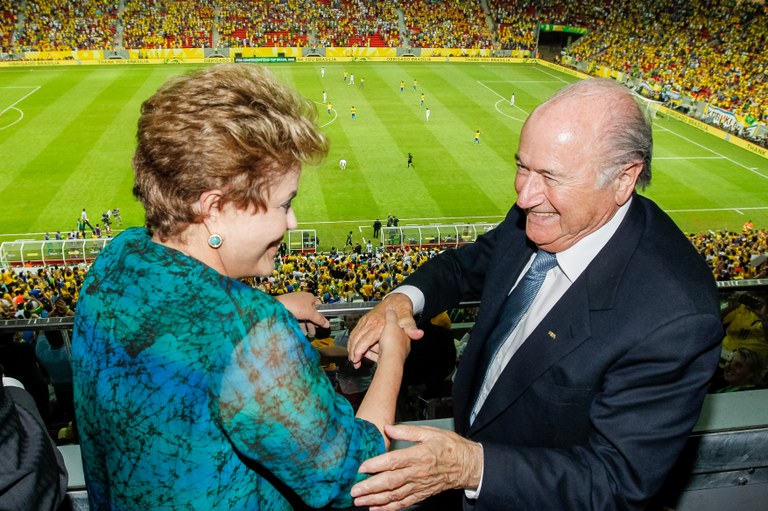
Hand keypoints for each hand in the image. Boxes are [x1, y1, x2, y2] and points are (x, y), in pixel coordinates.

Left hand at [275, 292, 329, 332]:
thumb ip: (319, 319)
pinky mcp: (289, 309)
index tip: (321, 324)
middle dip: (313, 323)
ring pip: (304, 316)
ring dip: (306, 326)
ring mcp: (295, 304)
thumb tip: (328, 325)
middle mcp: (303, 300)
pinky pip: (297, 317)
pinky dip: (300, 324)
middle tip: (313, 333)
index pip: (319, 306)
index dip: (321, 315)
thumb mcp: (310, 314)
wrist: (276, 307)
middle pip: (311, 313)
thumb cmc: (296, 307)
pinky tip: (300, 332)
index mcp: (310, 297)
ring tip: (307, 335)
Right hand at [348, 294, 422, 367]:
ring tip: (352, 359)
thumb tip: (418, 334)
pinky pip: (355, 331)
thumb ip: (411, 329)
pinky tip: (353, 348)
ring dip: (351, 347)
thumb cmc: (402, 312)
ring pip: (354, 335)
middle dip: (353, 352)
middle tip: (354, 362)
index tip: (356, 360)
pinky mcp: (365, 320)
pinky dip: (352, 341)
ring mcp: (367, 321)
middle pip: (357, 339)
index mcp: (379, 325)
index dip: (359, 351)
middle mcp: (371, 323)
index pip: (365, 340)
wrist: (398, 300)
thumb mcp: (408, 321)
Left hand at [351, 424, 482, 509]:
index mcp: (419, 455)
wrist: (467, 465)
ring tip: (359, 502)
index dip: (376, 465)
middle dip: (370, 487)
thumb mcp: (431, 432)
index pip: (394, 461)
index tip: (362, 467)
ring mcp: (419, 486)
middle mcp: (417, 473)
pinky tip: (376, 509)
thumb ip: (408, 431)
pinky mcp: (421, 494)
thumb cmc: (450, 447)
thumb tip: (388, 427)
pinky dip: (389, 508)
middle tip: (354, 490)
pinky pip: (403, 503)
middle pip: (390, 482)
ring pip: (394, 495)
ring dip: (375, 499)